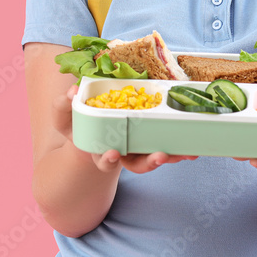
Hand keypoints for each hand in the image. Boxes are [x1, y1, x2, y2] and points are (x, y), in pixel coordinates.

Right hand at [53, 85, 196, 173]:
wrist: (87, 125)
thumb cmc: (75, 123)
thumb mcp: (63, 115)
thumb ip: (62, 105)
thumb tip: (71, 91)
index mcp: (101, 150)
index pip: (105, 160)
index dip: (108, 159)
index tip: (113, 153)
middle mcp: (122, 154)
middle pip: (136, 165)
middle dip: (149, 163)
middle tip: (160, 155)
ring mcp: (137, 148)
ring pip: (155, 157)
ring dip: (172, 156)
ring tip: (187, 153)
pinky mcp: (149, 138)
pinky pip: (165, 144)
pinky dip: (180, 146)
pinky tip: (194, 145)